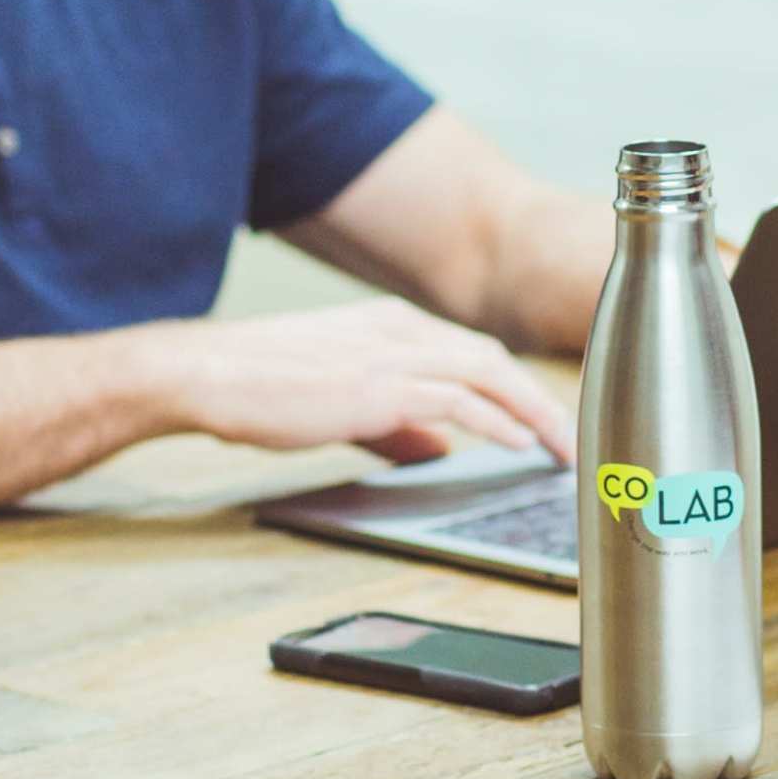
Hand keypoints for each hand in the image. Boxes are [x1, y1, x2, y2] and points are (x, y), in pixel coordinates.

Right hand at [155, 301, 576, 464]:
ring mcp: (392, 355)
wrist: (206, 374)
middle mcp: (401, 332)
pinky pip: (458, 401)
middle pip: (495, 359)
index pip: (475, 353)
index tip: (546, 420)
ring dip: (533, 413)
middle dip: (540, 399)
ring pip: (489, 375)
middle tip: (571, 439)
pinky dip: (496, 421)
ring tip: (561, 448)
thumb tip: (440, 451)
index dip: (517, 387)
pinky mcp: (379, 385)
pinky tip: (519, 444)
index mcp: (393, 327)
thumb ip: (398, 426)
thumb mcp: (343, 403)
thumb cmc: (261, 387)